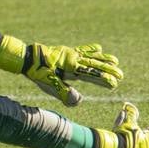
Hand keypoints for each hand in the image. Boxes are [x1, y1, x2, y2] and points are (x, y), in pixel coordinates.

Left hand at [0, 35, 121, 106]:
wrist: (27, 58)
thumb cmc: (38, 73)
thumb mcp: (50, 85)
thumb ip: (64, 92)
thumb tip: (78, 100)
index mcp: (71, 67)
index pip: (91, 74)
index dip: (103, 79)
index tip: (114, 84)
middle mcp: (73, 59)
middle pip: (95, 65)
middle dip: (108, 70)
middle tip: (121, 75)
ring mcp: (71, 54)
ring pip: (91, 57)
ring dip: (104, 59)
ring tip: (116, 61)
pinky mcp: (66, 51)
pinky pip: (82, 50)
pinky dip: (91, 49)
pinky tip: (99, 48)